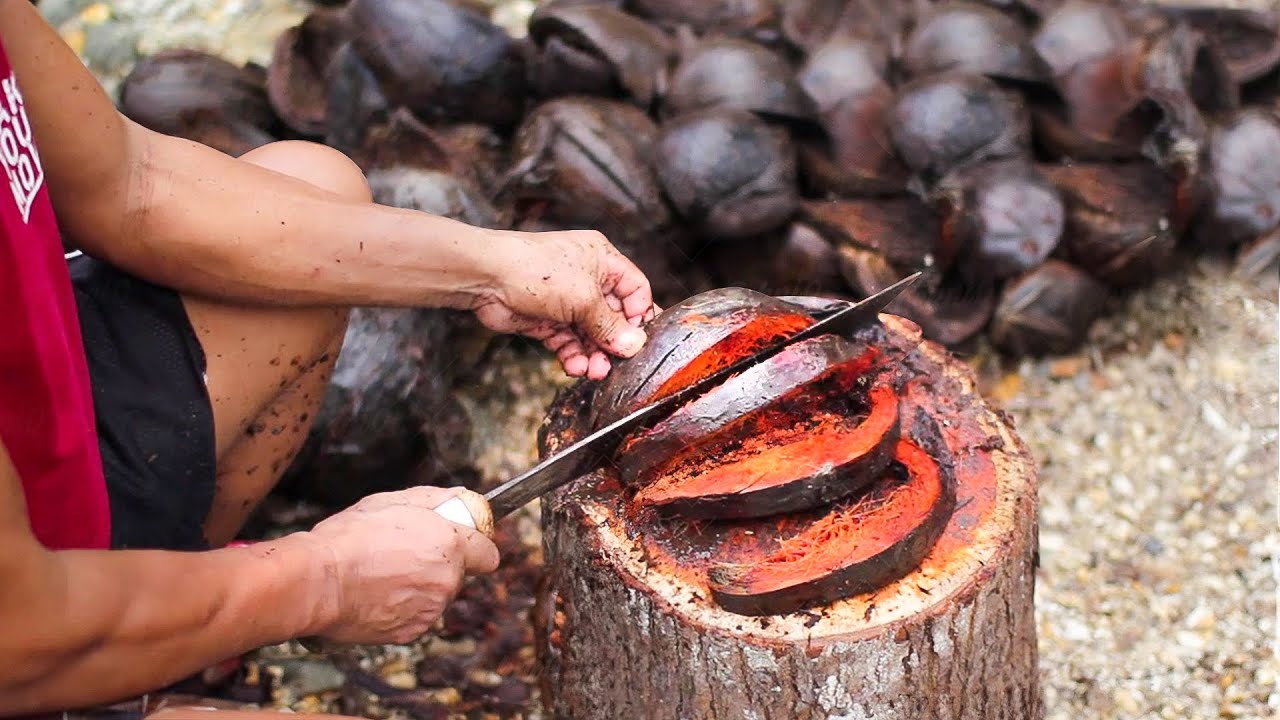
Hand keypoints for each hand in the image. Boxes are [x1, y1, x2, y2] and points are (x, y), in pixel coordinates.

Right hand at [302, 486, 499, 645]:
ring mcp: (430, 611)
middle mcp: (446, 581)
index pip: (488, 554)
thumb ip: (435, 500)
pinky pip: (415, 618)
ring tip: (383, 575)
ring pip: (435, 598)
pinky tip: (376, 595)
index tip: (463, 545)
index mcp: (449, 545)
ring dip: (419, 588)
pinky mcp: (411, 633)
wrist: (318, 581)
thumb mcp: (393, 501)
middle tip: (403, 555)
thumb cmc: (350, 538)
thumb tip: (461, 498)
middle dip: (438, 566)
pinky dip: (401, 609)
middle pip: (457, 576)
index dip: (475, 548)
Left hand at [474, 229, 658, 378]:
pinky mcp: (548, 321)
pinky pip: (568, 343)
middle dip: (614, 342)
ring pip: (590, 334)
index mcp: (602, 260)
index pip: (635, 289)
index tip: (641, 341)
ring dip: (594, 355)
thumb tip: (635, 345)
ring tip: (595, 372)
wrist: (486, 278)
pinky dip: (573, 357)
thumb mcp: (584, 298)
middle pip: (613, 317)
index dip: (640, 315)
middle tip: (617, 364)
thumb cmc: (535, 271)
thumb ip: (610, 325)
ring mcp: (566, 301)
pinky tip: (575, 368)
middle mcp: (587, 279)